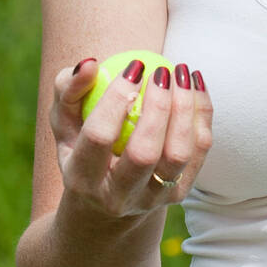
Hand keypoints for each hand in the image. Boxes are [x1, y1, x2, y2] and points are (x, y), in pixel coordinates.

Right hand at [51, 60, 213, 219]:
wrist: (106, 202)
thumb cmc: (81, 146)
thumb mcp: (64, 121)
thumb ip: (69, 90)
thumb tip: (91, 64)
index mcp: (82, 178)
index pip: (99, 137)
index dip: (116, 98)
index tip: (134, 66)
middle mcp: (118, 197)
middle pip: (144, 153)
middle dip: (157, 106)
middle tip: (162, 70)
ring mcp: (152, 199)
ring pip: (178, 154)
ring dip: (185, 108)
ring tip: (181, 72)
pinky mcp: (179, 193)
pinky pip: (200, 150)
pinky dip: (202, 113)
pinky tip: (194, 84)